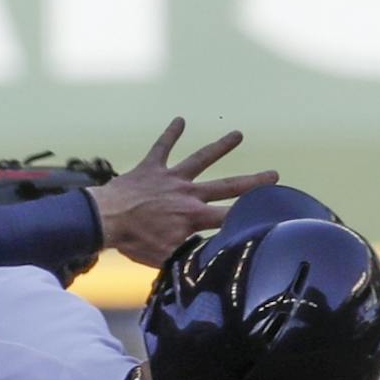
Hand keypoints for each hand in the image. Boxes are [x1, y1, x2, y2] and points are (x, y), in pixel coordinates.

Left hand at [89, 118, 274, 267]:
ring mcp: (170, 178)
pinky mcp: (150, 168)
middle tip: (274, 173)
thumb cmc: (134, 241)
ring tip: (237, 134)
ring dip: (220, 147)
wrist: (105, 220)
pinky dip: (171, 134)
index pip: (231, 216)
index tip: (272, 214)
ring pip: (200, 159)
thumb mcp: (166, 257)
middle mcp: (188, 193)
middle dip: (253, 181)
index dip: (252, 216)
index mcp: (195, 216)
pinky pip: (162, 148)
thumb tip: (211, 260)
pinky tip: (180, 119)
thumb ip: (190, 257)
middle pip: (227, 185)